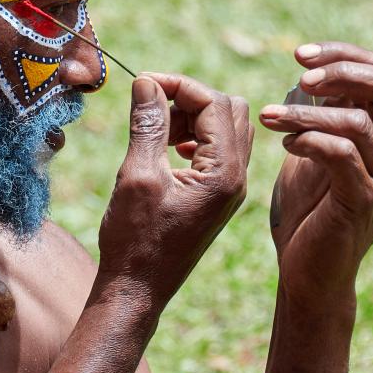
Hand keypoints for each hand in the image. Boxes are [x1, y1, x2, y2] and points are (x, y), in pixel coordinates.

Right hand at [98, 73, 251, 310]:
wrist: (138, 290)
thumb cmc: (135, 240)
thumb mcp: (137, 175)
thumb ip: (148, 125)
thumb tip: (147, 82)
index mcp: (224, 174)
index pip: (215, 104)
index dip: (180, 85)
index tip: (143, 82)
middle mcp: (237, 179)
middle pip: (229, 110)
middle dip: (190, 98)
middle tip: (151, 106)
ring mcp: (230, 188)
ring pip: (225, 128)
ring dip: (191, 117)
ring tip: (155, 129)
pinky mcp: (217, 195)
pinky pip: (217, 150)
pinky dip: (193, 137)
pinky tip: (164, 149)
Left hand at [260, 42, 372, 303]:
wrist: (306, 274)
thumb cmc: (304, 216)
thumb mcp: (307, 156)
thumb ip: (313, 118)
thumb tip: (304, 77)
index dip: (344, 54)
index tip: (299, 55)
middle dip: (344, 69)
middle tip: (300, 73)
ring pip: (358, 120)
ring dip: (307, 111)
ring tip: (268, 118)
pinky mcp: (361, 202)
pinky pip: (343, 155)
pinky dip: (311, 140)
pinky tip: (285, 145)